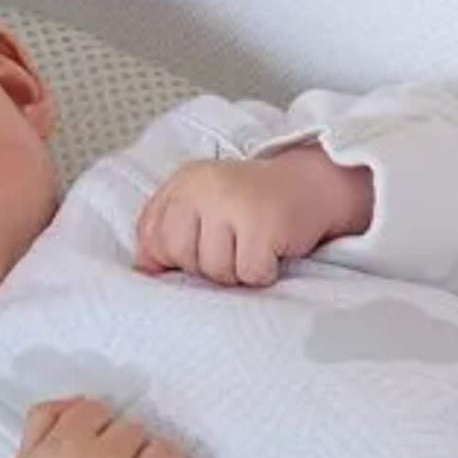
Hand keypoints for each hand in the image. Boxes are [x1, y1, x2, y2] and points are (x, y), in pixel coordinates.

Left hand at [134, 145, 373, 286]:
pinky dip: (264, 273)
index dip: (175, 256)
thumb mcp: (205, 205)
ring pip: (216, 271)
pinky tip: (272, 251)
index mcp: (185, 182)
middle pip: (183, 258)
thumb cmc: (256, 202)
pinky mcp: (263, 225)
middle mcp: (204, 188)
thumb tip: (143, 267)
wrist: (314, 184)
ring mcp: (233, 204)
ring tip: (254, 246)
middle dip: (208, 265)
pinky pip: (249, 274)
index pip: (153, 237)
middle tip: (235, 246)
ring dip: (239, 271)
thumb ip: (169, 229)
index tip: (202, 247)